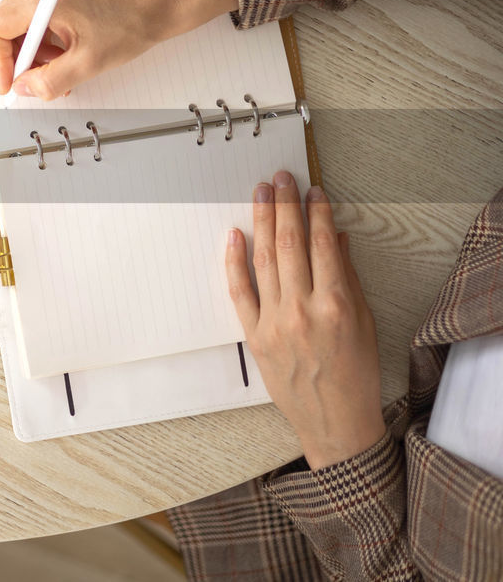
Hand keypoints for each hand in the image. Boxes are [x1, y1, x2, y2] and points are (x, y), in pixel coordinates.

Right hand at [0, 0, 238, 99]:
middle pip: (1, 27)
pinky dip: (42, 42)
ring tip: (59, 68)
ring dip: (32, 54)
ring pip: (17, 26)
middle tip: (36, 80)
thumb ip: (49, 81)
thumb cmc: (131, 21)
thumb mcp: (88, 63)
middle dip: (18, 60)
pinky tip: (63, 54)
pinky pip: (33, 19)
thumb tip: (24, 88)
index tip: (9, 82)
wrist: (157, 4)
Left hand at [226, 171, 386, 468]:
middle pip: (289, 244)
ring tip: (261, 193)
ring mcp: (274, 322)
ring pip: (263, 260)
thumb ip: (348, 277)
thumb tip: (336, 237)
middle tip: (281, 178)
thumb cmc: (356, 373)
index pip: (323, 244)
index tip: (313, 190)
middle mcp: (303, 309)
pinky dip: (234, 261)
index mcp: (336, 305)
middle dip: (285, 205)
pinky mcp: (253, 335)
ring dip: (261, 221)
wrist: (335, 421)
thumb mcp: (365, 322)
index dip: (317, 212)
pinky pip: (240, 291)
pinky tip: (235, 234)